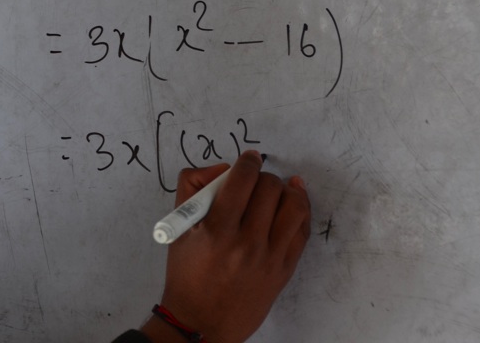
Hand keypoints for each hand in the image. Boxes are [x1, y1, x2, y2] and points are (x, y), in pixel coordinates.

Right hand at [141, 151, 309, 342]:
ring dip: (285, 191)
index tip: (248, 158)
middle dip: (262, 177)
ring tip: (276, 191)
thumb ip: (192, 186)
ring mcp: (269, 258)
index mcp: (216, 230)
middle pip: (269, 189)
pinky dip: (300, 210)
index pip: (241, 180)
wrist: (201, 322)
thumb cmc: (187, 273)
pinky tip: (293, 202)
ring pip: (292, 206)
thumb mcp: (177, 227)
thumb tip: (223, 169)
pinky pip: (302, 230)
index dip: (247, 162)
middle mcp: (246, 243)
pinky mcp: (284, 270)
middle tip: (254, 182)